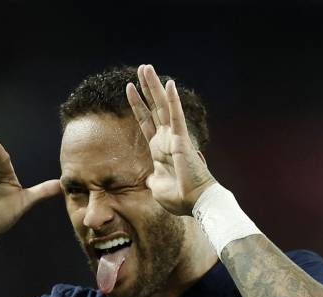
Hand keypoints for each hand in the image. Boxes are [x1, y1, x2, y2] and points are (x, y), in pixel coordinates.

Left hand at [126, 64, 216, 215]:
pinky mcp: (181, 139)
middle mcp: (166, 138)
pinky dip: (173, 100)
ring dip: (154, 86)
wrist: (193, 202)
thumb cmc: (178, 197)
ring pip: (162, 106)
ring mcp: (174, 137)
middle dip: (147, 87)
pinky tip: (169, 83)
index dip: (137, 104)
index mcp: (158, 149)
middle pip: (154, 107)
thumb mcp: (156, 187)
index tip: (129, 87)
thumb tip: (149, 178)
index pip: (145, 121)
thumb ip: (151, 177)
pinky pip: (176, 116)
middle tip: (142, 68)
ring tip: (146, 68)